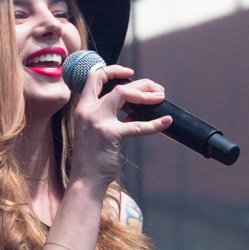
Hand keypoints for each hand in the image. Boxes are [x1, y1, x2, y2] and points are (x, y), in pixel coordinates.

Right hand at [71, 65, 172, 188]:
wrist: (85, 179)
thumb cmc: (92, 158)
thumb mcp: (95, 131)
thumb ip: (108, 118)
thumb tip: (132, 112)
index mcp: (83, 108)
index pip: (94, 78)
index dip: (113, 70)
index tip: (130, 72)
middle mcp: (88, 110)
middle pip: (116, 85)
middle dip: (140, 84)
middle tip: (157, 88)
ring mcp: (98, 121)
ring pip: (124, 94)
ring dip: (146, 94)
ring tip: (161, 97)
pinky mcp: (110, 134)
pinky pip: (137, 125)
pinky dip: (154, 124)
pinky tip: (165, 122)